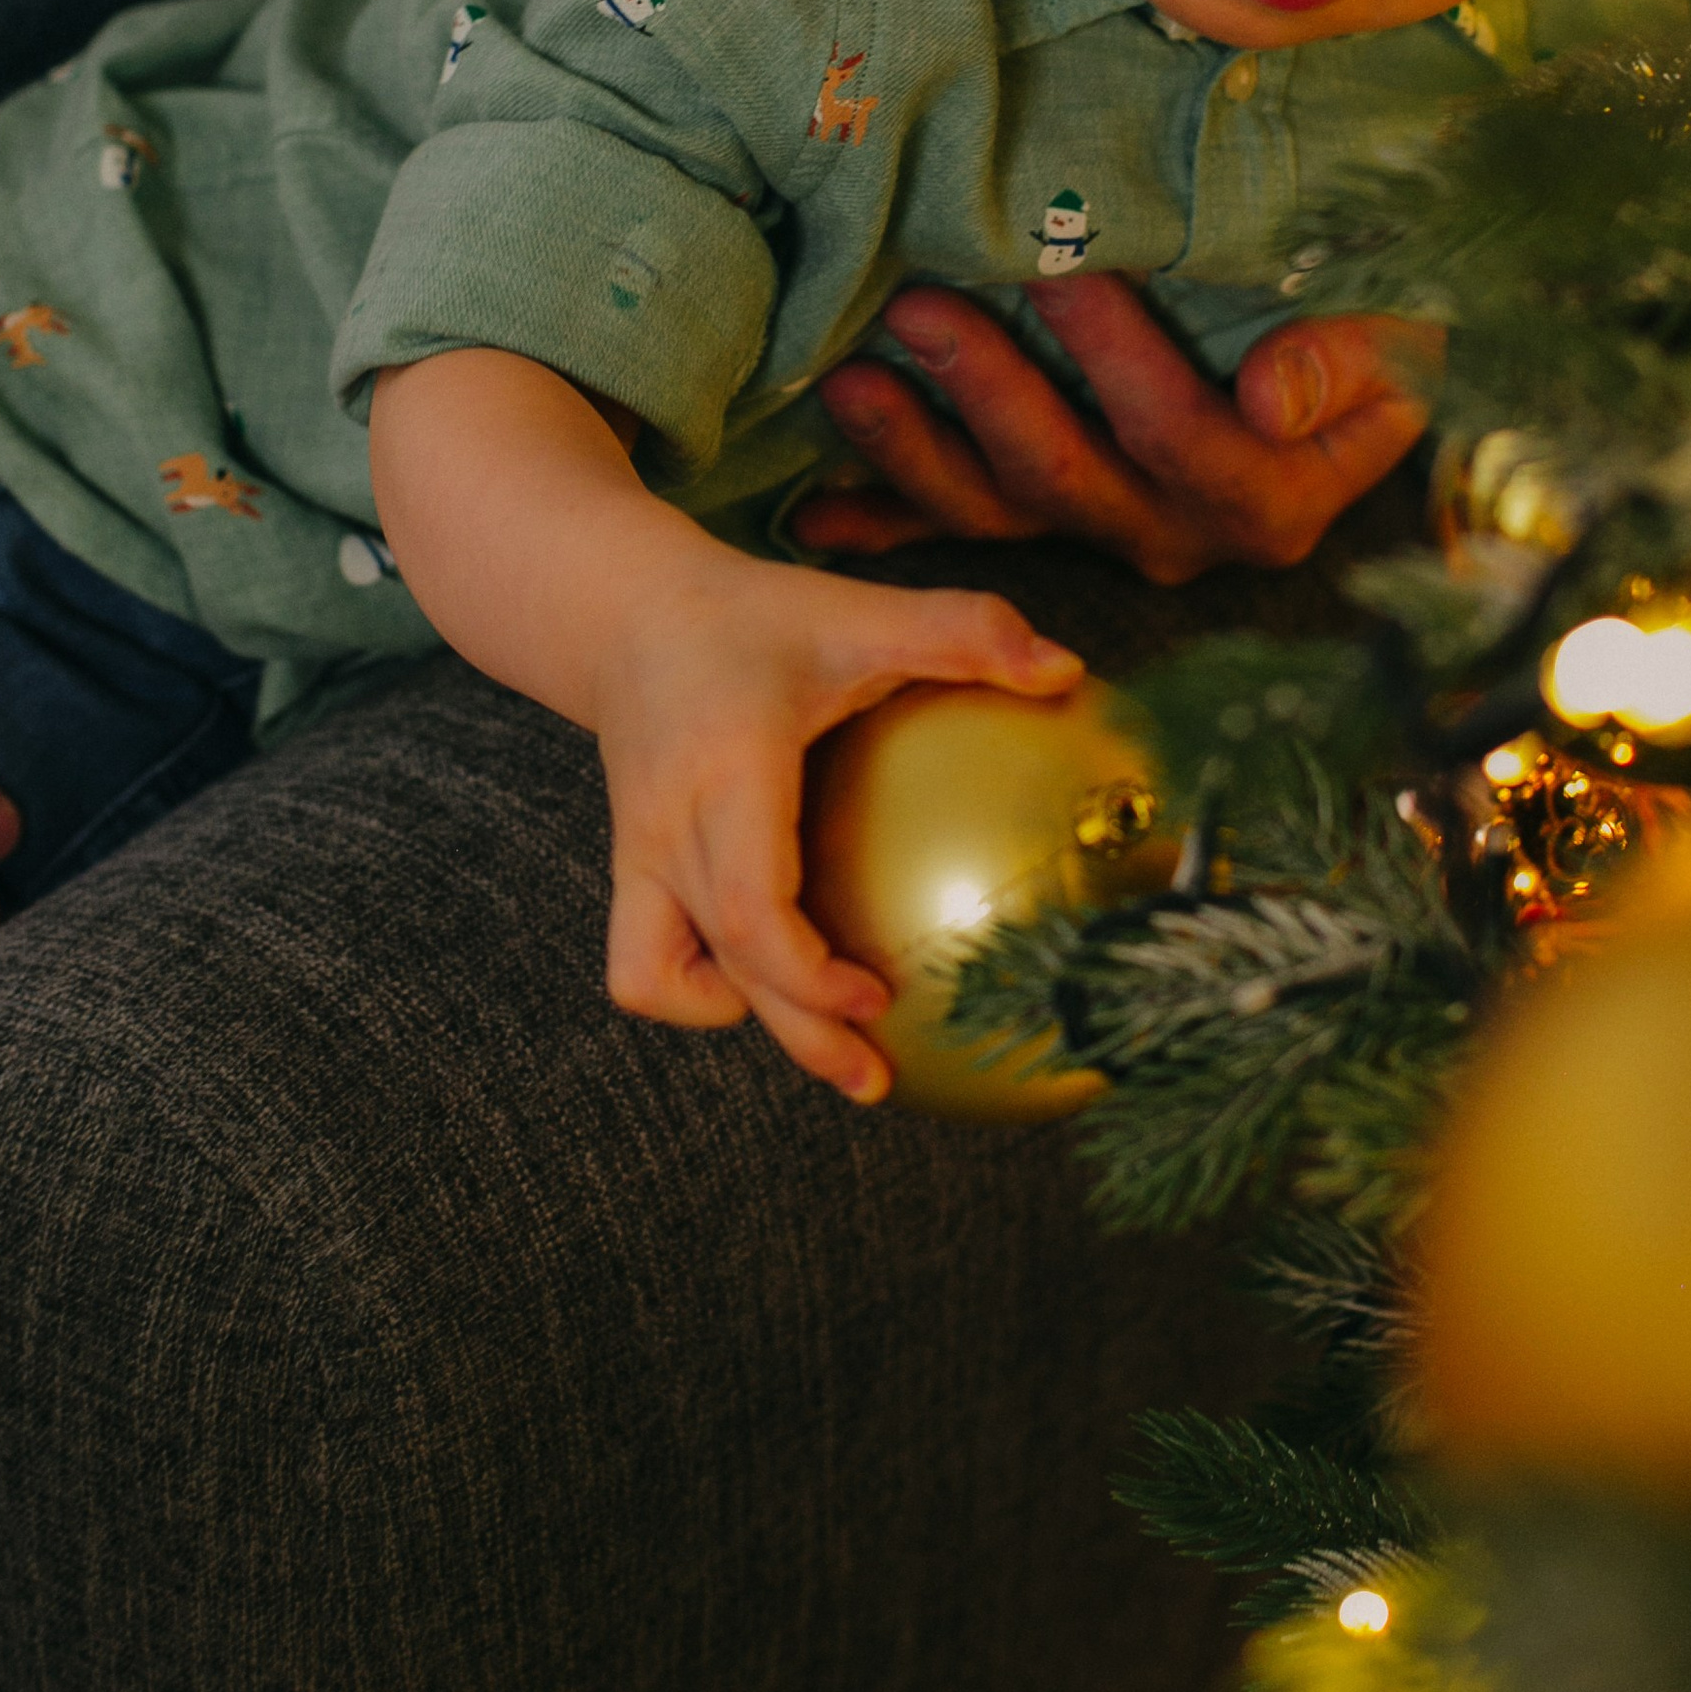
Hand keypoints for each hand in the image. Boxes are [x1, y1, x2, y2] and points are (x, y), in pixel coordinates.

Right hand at [595, 551, 1081, 1104]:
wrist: (624, 614)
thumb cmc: (752, 617)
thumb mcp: (856, 610)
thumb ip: (962, 632)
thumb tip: (1066, 670)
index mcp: (725, 773)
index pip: (750, 908)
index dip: (811, 976)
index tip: (883, 998)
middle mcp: (667, 828)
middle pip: (722, 965)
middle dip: (802, 1034)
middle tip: (880, 1081)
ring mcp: (638, 857)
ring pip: (661, 975)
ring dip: (744, 1016)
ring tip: (826, 1045)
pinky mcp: (631, 871)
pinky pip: (644, 960)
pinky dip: (698, 986)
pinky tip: (762, 977)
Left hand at [798, 282, 1438, 584]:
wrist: (1341, 393)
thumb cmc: (1373, 350)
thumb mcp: (1395, 351)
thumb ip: (1345, 368)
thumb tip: (1270, 395)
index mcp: (1263, 501)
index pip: (1179, 431)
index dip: (1121, 360)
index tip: (1071, 270)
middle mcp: (1170, 534)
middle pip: (1064, 472)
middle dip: (986, 389)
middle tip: (922, 305)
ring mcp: (1094, 536)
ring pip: (990, 506)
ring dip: (911, 447)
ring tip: (849, 378)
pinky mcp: (1037, 529)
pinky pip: (945, 534)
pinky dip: (875, 520)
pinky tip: (807, 509)